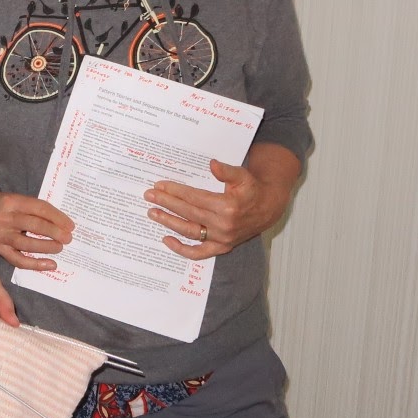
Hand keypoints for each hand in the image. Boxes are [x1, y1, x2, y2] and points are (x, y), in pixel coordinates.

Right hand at [0, 190, 73, 272]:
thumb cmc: (1, 204)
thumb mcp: (15, 198)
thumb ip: (34, 208)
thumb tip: (60, 223)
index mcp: (12, 201)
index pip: (39, 209)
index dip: (57, 217)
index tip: (70, 225)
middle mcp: (5, 218)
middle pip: (35, 226)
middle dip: (55, 232)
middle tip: (68, 238)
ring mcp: (0, 236)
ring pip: (27, 244)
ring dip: (47, 247)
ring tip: (60, 247)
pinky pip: (18, 260)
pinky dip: (36, 264)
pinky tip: (50, 264)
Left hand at [144, 157, 294, 259]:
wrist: (268, 208)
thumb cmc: (252, 190)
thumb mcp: (243, 176)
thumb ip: (227, 171)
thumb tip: (213, 165)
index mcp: (227, 206)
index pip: (194, 198)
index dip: (175, 191)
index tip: (159, 186)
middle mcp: (223, 225)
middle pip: (188, 213)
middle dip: (167, 203)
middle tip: (149, 196)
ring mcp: (222, 238)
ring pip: (189, 231)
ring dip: (169, 222)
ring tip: (153, 213)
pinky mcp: (222, 247)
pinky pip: (199, 252)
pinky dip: (182, 249)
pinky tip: (166, 239)